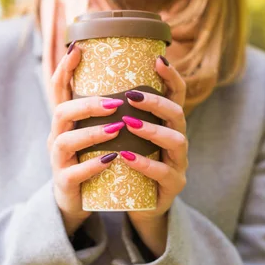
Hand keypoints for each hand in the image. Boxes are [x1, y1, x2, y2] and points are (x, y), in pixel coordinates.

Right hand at [47, 43, 125, 235]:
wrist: (79, 202)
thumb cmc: (92, 161)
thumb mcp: (96, 133)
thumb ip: (107, 112)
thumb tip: (134, 82)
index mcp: (65, 123)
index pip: (59, 90)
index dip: (65, 69)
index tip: (78, 48)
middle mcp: (57, 138)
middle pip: (61, 112)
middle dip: (87, 104)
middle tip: (115, 102)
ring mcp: (58, 162)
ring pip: (65, 142)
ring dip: (91, 133)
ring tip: (117, 127)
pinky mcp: (65, 183)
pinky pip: (74, 173)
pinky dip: (93, 165)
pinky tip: (112, 160)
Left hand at [120, 56, 187, 256]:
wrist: (134, 205)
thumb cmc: (125, 165)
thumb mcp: (122, 136)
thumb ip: (114, 113)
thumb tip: (87, 78)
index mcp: (165, 125)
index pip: (175, 95)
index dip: (171, 77)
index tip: (158, 59)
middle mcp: (176, 140)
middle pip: (178, 113)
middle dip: (156, 102)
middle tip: (131, 95)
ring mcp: (178, 164)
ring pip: (177, 141)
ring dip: (152, 130)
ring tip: (128, 123)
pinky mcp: (171, 187)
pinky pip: (163, 173)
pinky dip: (144, 163)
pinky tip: (125, 157)